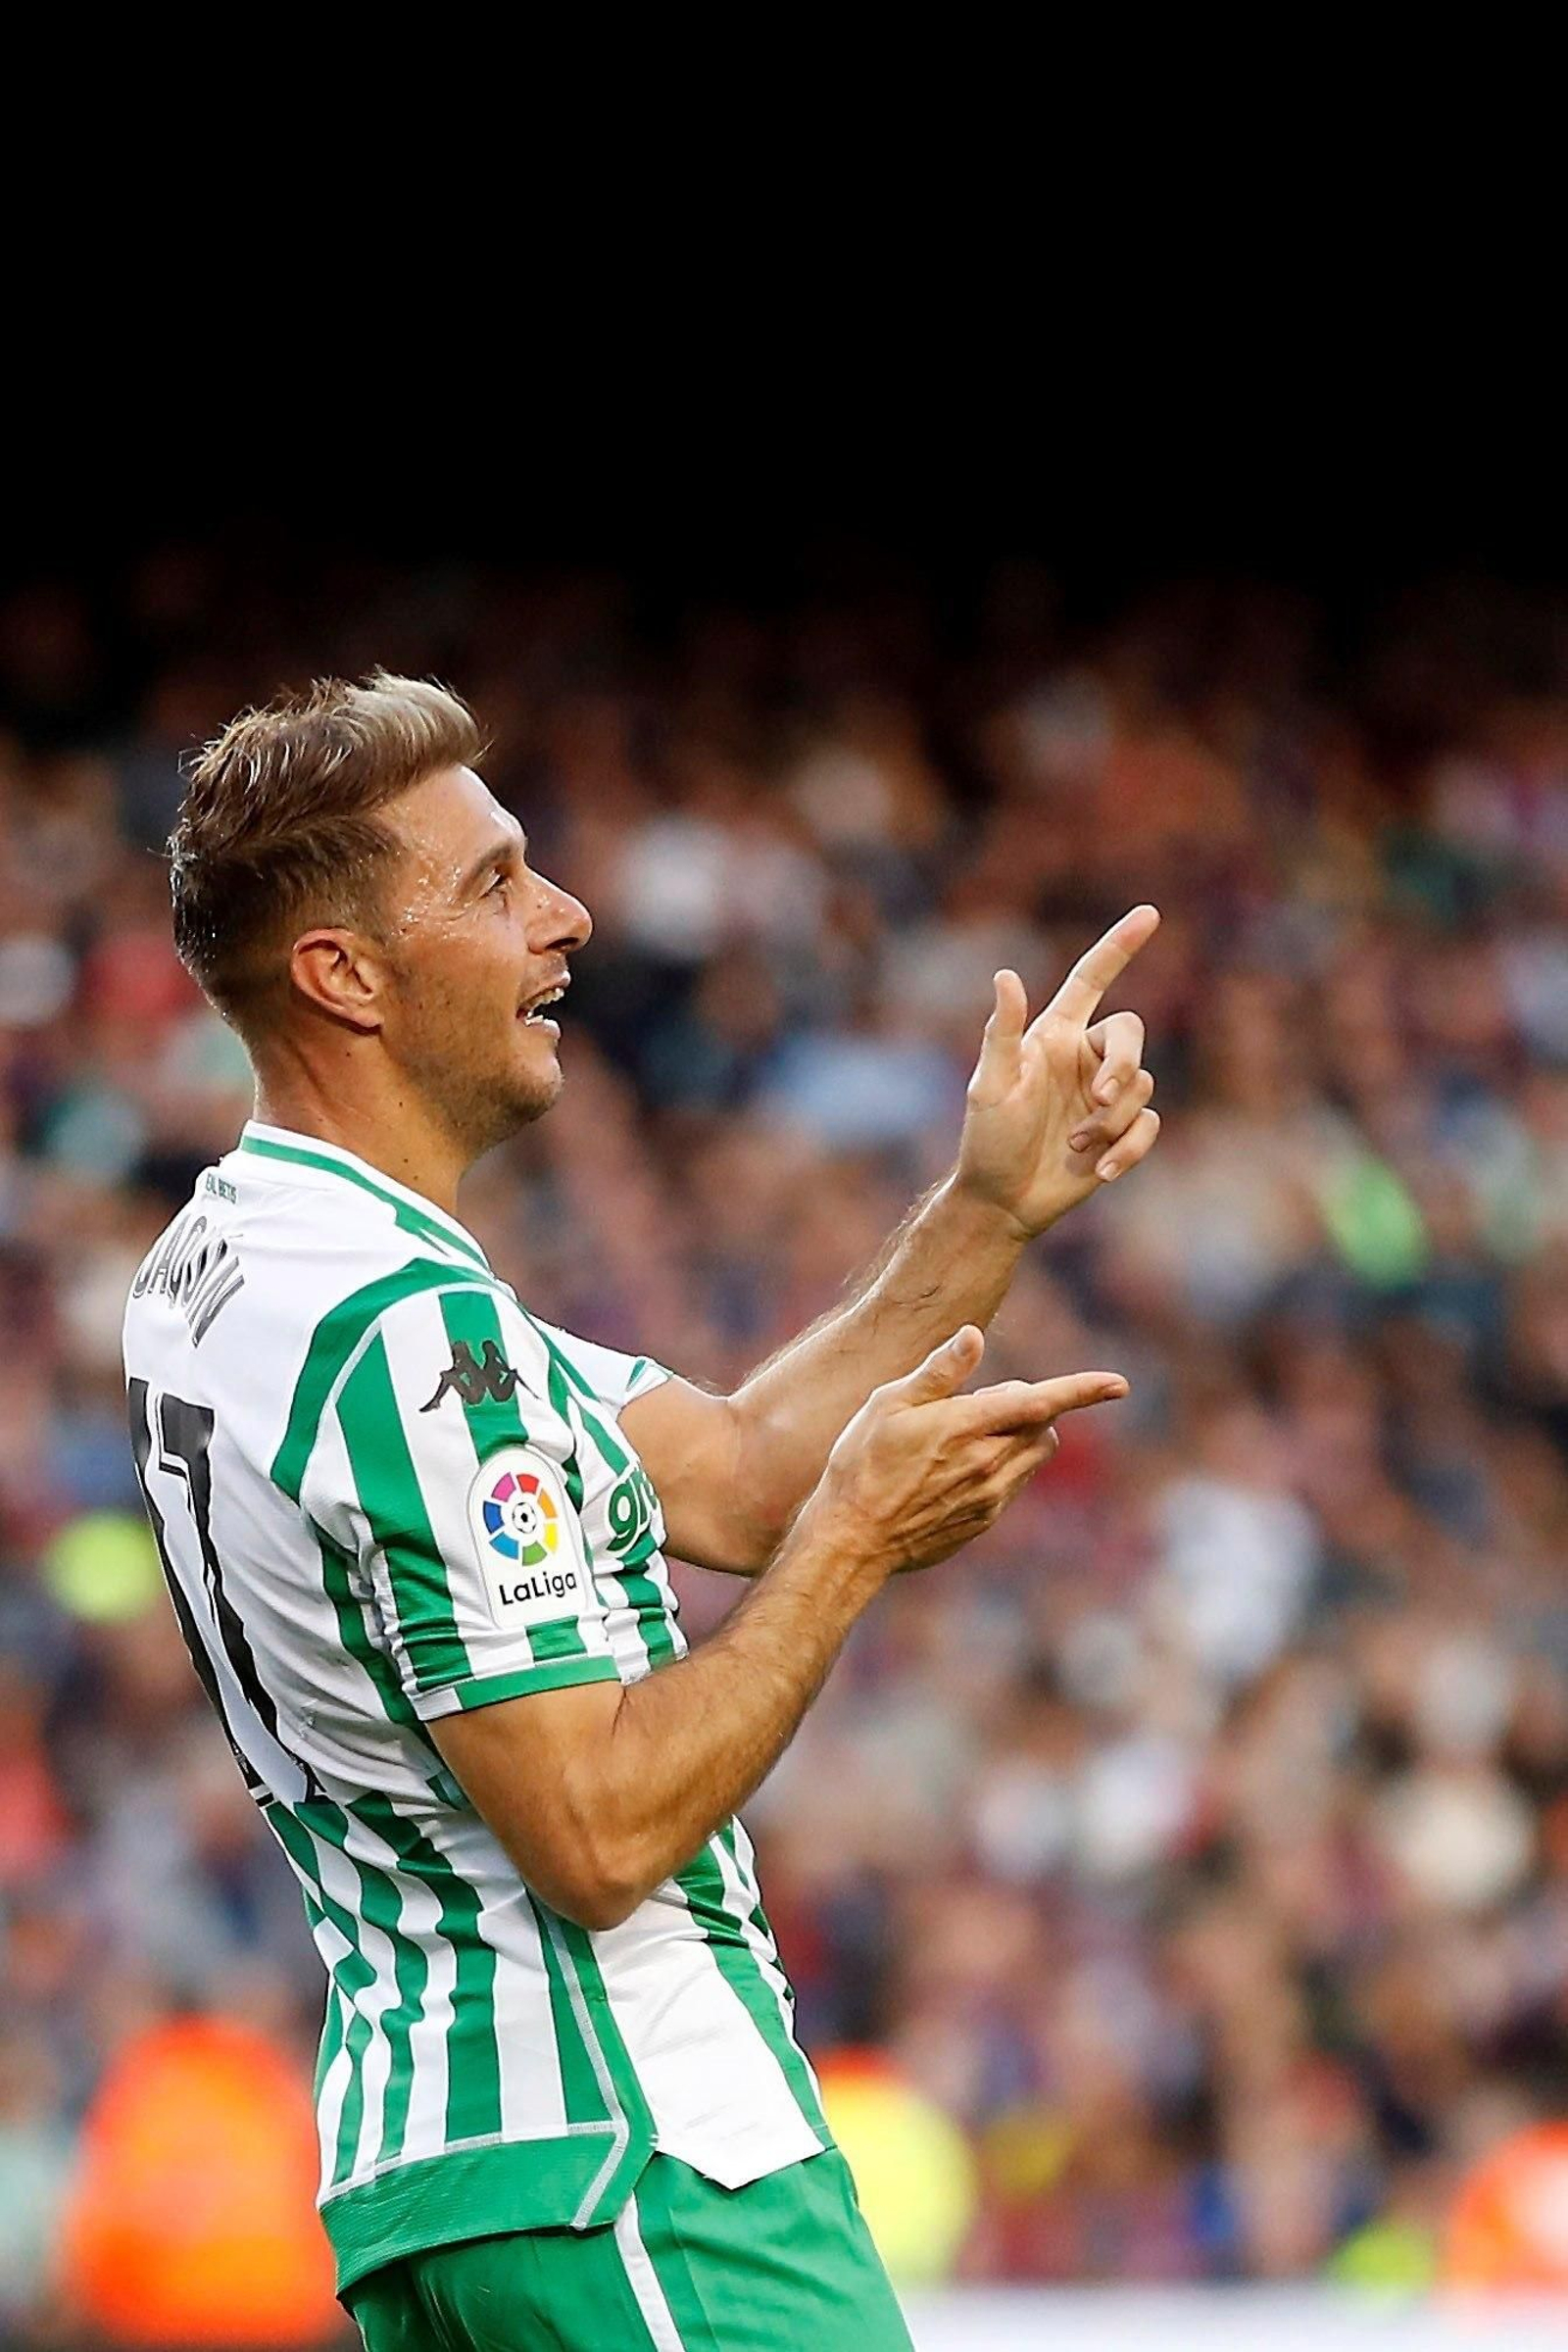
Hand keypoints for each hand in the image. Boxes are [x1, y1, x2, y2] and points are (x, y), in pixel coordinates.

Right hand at [809, 1327, 1127, 1583]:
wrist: (850, 1539)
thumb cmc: (860, 1464)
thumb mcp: (888, 1404)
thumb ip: (939, 1372)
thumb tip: (974, 1335)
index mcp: (967, 1427)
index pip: (1041, 1401)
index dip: (1083, 1390)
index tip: (1119, 1384)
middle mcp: (989, 1463)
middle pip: (1042, 1426)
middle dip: (1027, 1407)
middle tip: (973, 1407)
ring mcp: (990, 1498)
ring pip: (1033, 1457)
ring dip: (1019, 1438)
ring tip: (963, 1439)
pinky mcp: (983, 1522)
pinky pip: (1012, 1485)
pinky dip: (1001, 1468)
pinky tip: (952, 1473)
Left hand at [956, 905, 1161, 1238]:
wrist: (1001, 1201)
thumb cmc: (987, 1140)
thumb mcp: (990, 1086)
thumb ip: (1003, 1033)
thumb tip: (1006, 975)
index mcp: (1055, 1036)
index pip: (1092, 979)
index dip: (1119, 947)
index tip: (1149, 914)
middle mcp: (1084, 1058)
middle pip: (1131, 1033)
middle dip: (1123, 1064)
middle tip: (1097, 1098)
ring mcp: (1104, 1095)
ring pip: (1142, 1085)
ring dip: (1111, 1120)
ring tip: (1076, 1145)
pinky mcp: (1120, 1132)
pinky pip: (1148, 1125)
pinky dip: (1128, 1148)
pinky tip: (1099, 1170)